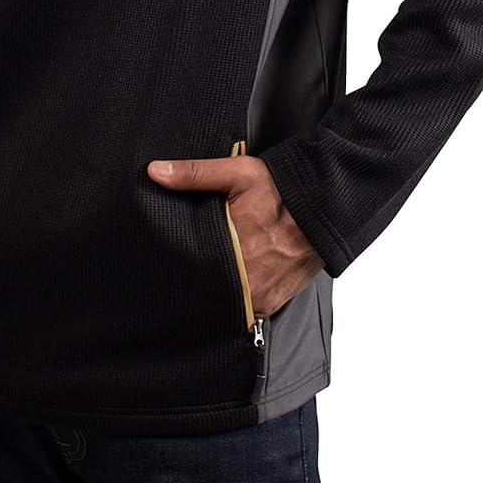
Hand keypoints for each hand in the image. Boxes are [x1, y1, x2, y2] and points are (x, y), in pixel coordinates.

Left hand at [147, 151, 323, 316]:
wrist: (326, 208)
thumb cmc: (283, 191)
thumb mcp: (239, 172)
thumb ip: (195, 174)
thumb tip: (157, 172)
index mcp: (232, 252)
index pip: (191, 274)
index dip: (176, 272)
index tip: (164, 268)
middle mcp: (247, 283)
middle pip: (206, 293)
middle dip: (194, 284)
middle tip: (183, 271)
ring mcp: (260, 298)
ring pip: (225, 306)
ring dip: (215, 294)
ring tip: (205, 278)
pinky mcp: (272, 304)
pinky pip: (245, 310)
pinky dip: (236, 300)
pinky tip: (229, 285)